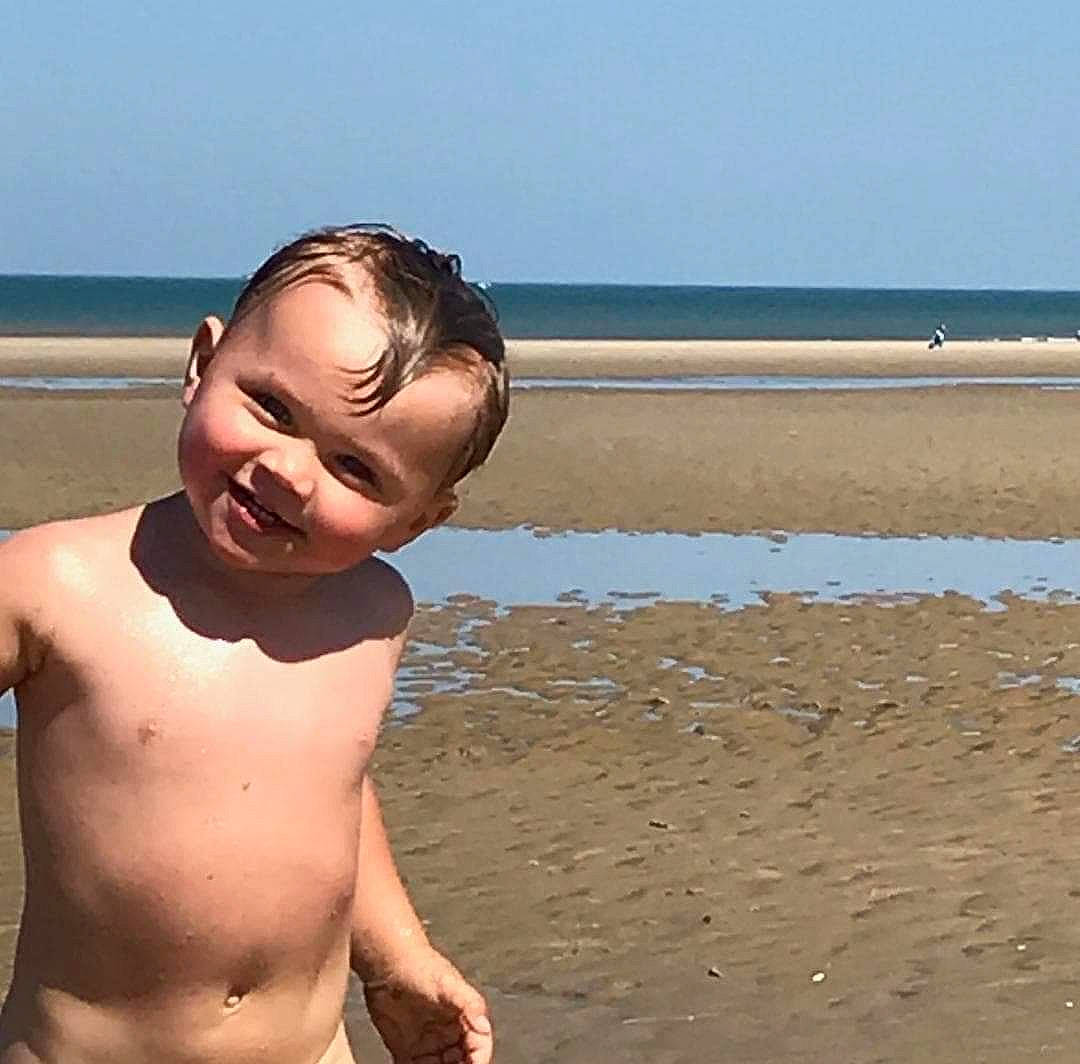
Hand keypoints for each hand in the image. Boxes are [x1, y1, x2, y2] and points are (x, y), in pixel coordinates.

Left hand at [363, 946, 492, 1063]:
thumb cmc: (420, 966)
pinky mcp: (407, 1051)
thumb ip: (467, 1001)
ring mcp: (428, 1045)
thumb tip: (483, 1022)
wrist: (387, 964)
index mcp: (465, 1019)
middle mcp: (449, 1035)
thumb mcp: (447, 983)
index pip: (479, 1048)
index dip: (479, 1062)